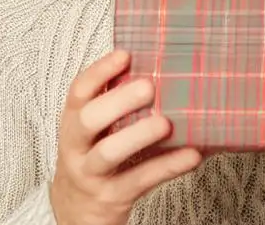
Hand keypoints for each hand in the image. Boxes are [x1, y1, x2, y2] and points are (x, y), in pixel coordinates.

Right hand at [49, 50, 201, 224]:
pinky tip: (192, 155)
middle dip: (119, 101)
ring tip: (166, 123)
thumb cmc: (94, 155)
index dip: (100, 71)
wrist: (76, 211)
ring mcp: (92, 174)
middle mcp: (77, 146)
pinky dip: (167, 167)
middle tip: (149, 87)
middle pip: (89, 120)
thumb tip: (160, 66)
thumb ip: (114, 102)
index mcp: (73, 120)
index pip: (79, 91)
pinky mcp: (112, 198)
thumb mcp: (94, 129)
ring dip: (138, 135)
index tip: (125, 55)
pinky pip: (140, 180)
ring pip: (109, 153)